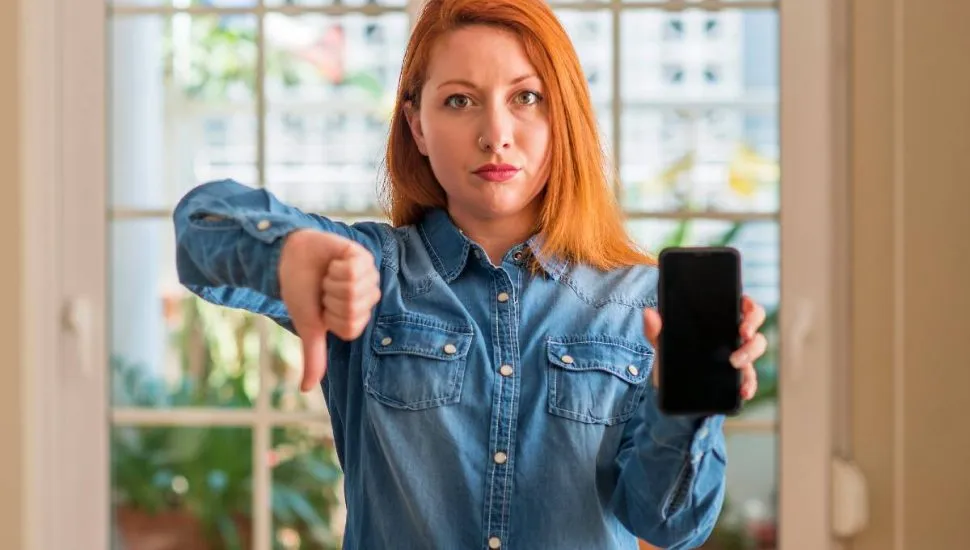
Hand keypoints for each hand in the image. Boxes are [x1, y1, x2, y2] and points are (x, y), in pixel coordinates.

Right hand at [278, 229, 380, 390]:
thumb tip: (305, 389)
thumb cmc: (300, 292)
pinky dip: (336, 266)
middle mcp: (367, 297)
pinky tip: (333, 262)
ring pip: (354, 289)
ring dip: (332, 282)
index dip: (330, 317)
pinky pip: (354, 269)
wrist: (289, 259)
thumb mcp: (308, 327)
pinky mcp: (363, 257)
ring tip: (328, 276)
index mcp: (357, 316)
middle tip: (324, 290)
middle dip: (330, 298)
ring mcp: (368, 276)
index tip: (322, 308)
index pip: (351, 327)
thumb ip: (314, 356)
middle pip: (353, 309)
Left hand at [643, 295, 767, 400]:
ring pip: (756, 347)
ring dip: (750, 353)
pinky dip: (750, 384)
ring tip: (736, 363)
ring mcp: (738, 354)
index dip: (747, 303)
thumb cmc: (671, 355)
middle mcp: (732, 334)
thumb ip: (655, 328)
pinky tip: (743, 390)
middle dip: (753, 325)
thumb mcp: (661, 342)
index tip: (743, 307)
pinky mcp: (737, 376)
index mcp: (718, 319)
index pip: (741, 304)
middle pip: (754, 321)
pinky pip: (750, 378)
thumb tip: (649, 313)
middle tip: (742, 334)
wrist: (670, 386)